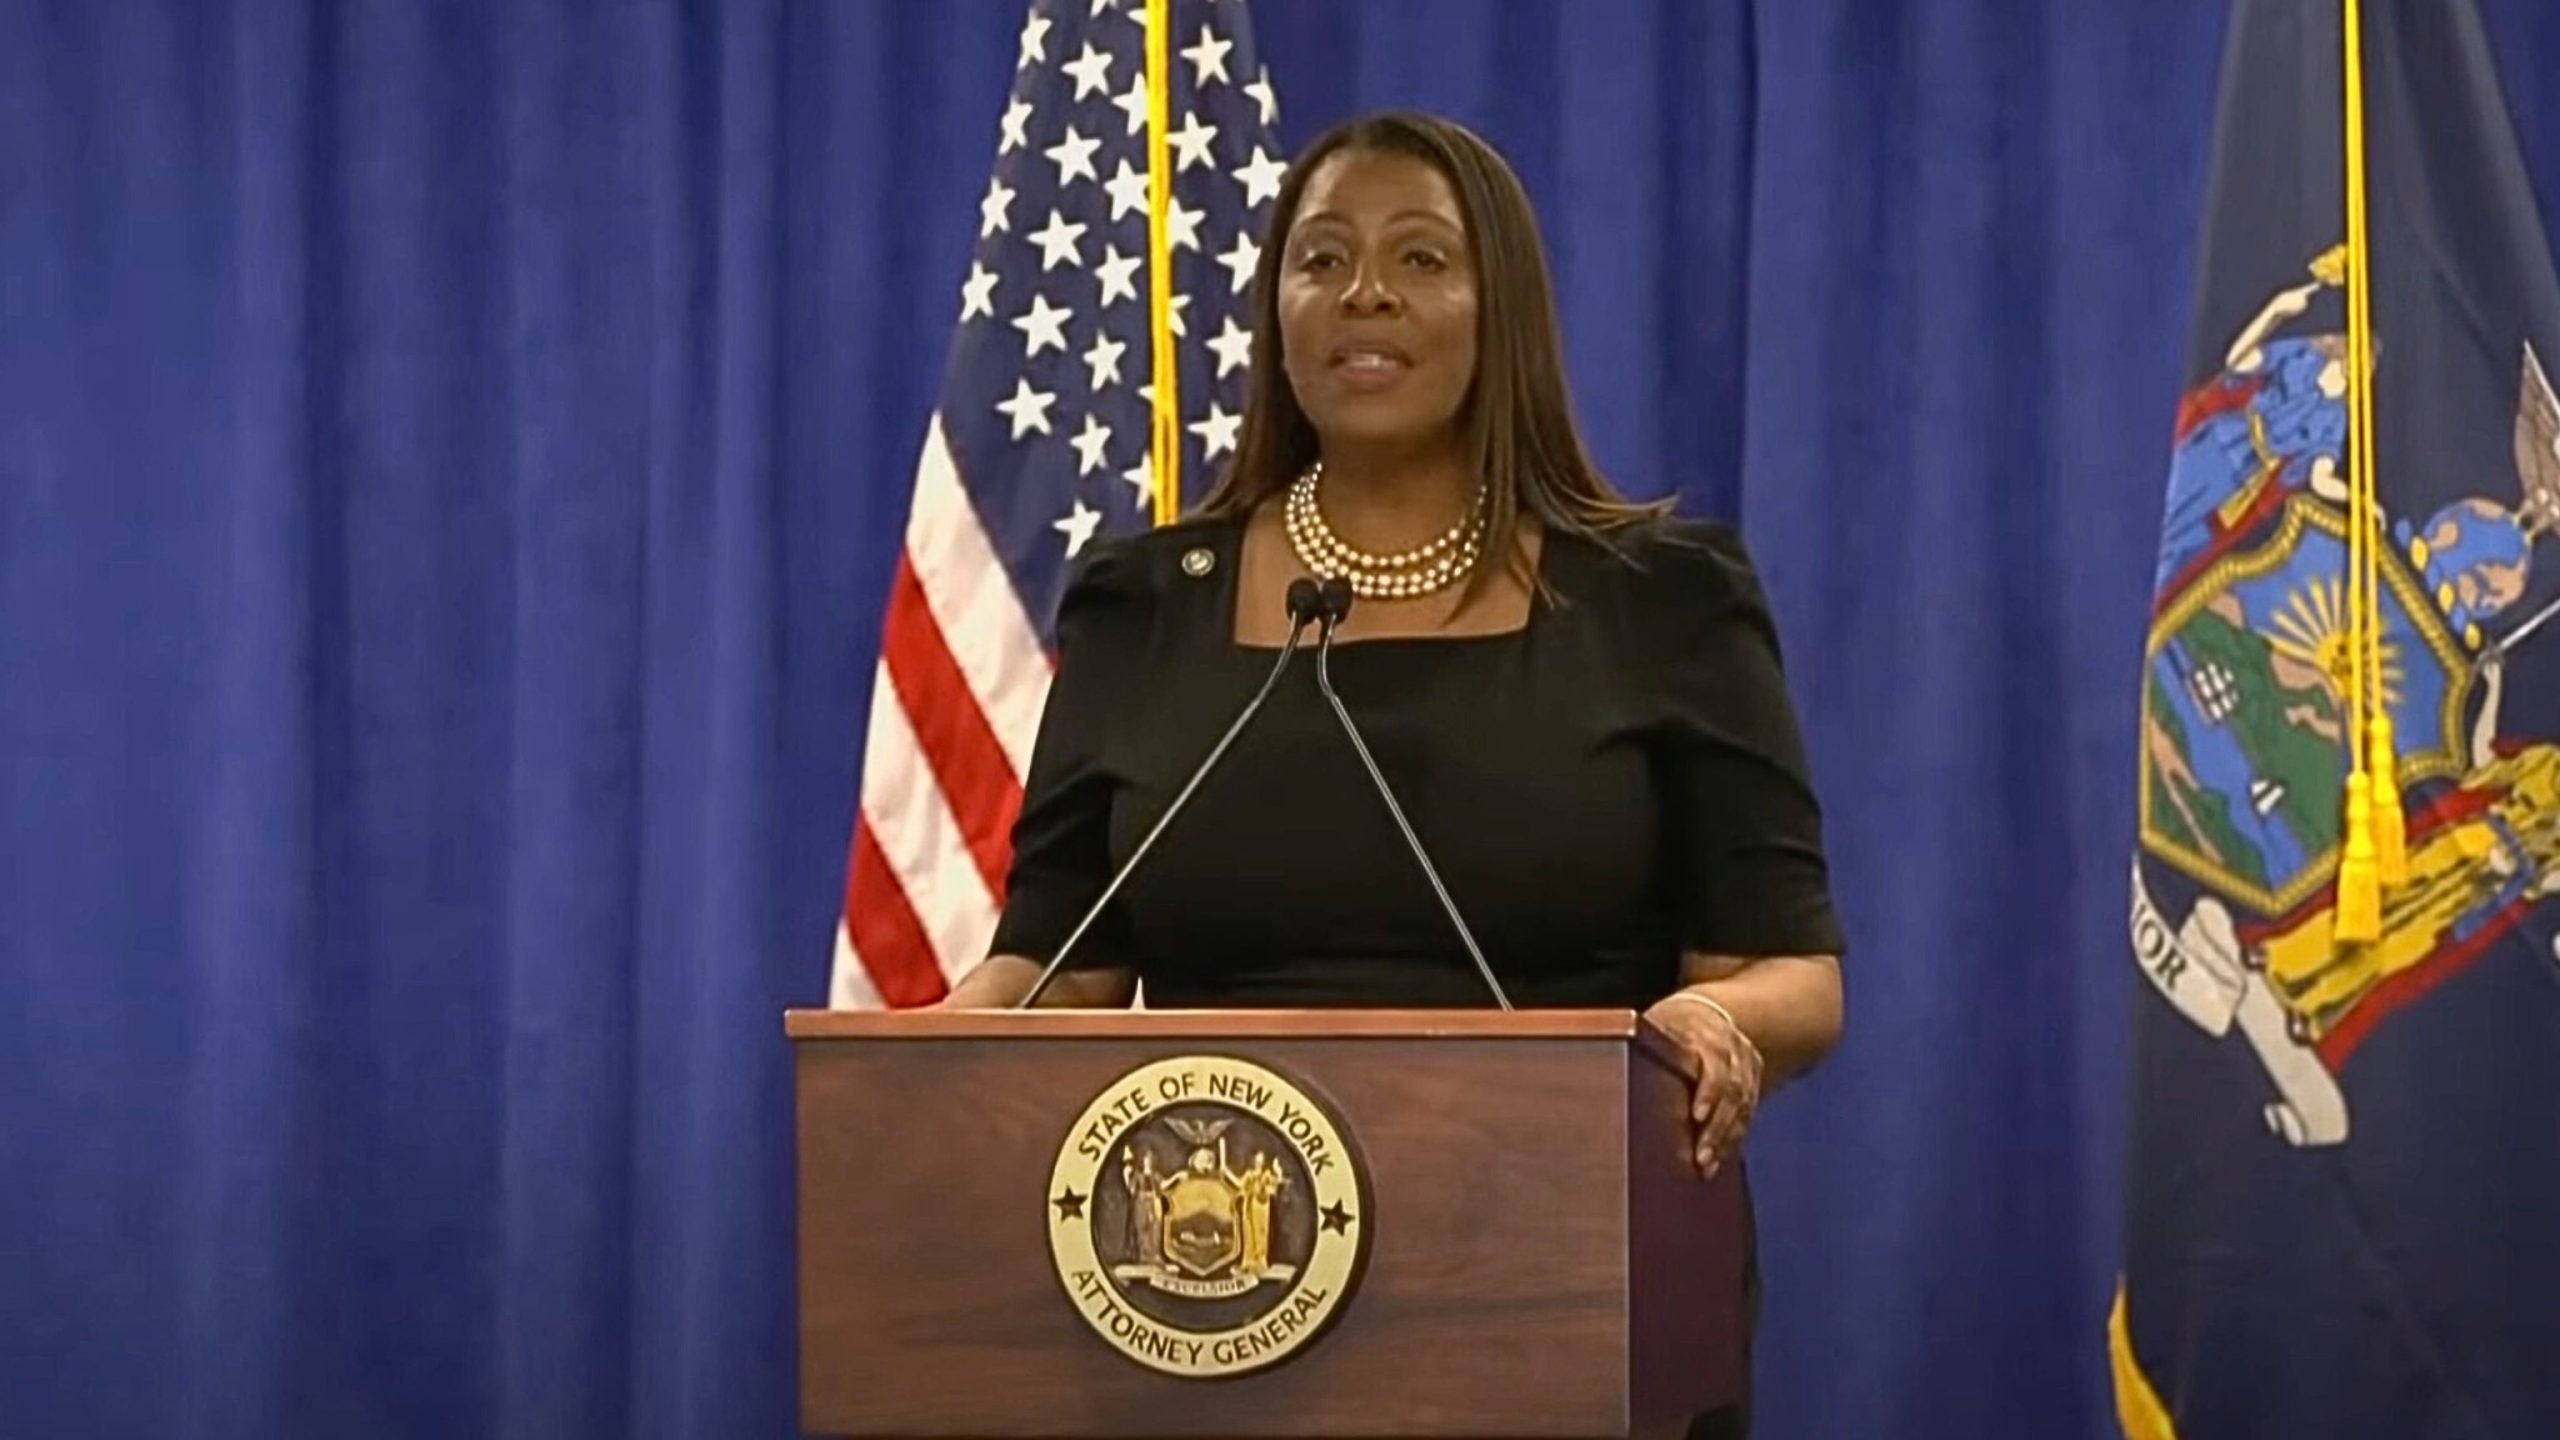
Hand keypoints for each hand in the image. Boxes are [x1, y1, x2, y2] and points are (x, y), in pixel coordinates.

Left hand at [1644, 991, 1763, 1179]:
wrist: (1709, 1014)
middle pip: (1731, 1091)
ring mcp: (1746, 1065)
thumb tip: (1608, 1073)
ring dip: (1726, 1138)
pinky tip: (1720, 1158)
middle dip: (1717, 1127)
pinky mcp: (1753, 1081)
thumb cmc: (1671, 1026)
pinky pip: (1747, 1112)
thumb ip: (1646, 1047)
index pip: (1714, 1063)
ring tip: (1707, 1166)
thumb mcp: (1657, 1026)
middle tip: (1701, 1158)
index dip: (1709, 1091)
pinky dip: (1734, 1137)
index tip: (1696, 1116)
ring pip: (1742, 1105)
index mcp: (1706, 1032)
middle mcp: (1732, 1048)